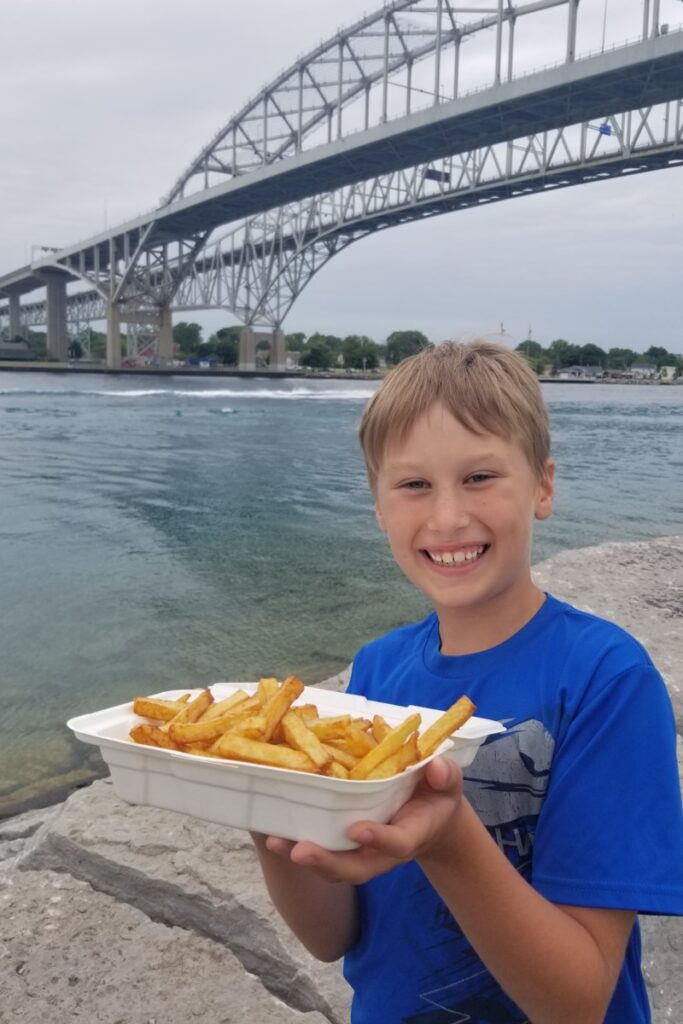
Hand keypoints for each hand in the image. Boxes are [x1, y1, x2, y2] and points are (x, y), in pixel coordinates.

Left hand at [265, 756, 464, 883]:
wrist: (429, 813)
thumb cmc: (437, 794)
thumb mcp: (448, 781)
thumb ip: (446, 775)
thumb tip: (437, 769)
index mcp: (411, 834)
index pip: (396, 843)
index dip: (378, 839)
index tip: (357, 830)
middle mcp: (383, 851)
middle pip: (356, 868)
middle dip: (328, 863)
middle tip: (299, 852)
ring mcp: (363, 850)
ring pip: (334, 864)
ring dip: (306, 857)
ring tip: (276, 842)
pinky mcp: (346, 843)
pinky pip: (323, 848)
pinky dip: (298, 844)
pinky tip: (273, 833)